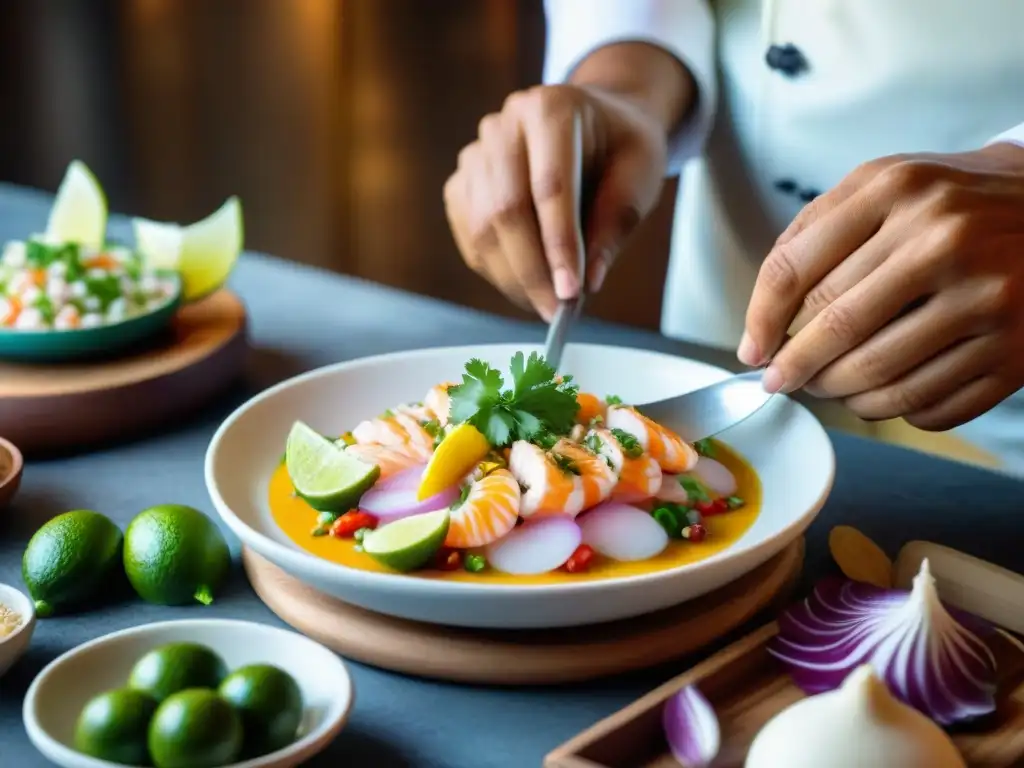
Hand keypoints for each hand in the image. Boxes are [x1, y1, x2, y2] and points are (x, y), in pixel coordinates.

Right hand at [443, 84, 667, 319]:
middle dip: (532, 271)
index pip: (550, 186)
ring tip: (546, 303)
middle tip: (558, 312)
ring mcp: (476, 153)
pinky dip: (495, 269)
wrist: (596, 123)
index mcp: (550, 109)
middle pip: (506, 209)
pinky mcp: (461, 182)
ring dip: (513, 277)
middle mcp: (503, 125)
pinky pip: (470, 236)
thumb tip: (586, 282)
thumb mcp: (639, 176)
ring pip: (482, 228)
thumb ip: (615, 224)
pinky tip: (525, 284)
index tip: (571, 292)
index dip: (559, 244)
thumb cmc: (621, 148)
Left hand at [740, 142, 1023, 429]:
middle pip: (834, 327)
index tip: (751, 351)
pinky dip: (889, 409)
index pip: (795, 268)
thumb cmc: (949, 203)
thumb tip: (762, 320)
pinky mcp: (1013, 350)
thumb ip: (816, 233)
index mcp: (895, 191)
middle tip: (782, 380)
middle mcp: (942, 240)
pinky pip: (928, 403)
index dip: (761, 320)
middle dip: (796, 365)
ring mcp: (985, 297)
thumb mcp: (884, 186)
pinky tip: (880, 395)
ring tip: (827, 387)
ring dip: (837, 393)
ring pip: (878, 374)